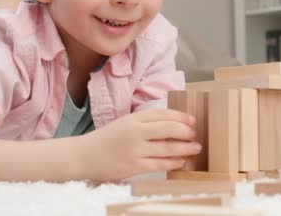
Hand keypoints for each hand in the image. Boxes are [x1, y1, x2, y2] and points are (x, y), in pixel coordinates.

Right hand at [79, 109, 201, 181]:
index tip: (192, 120)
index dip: (180, 116)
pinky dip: (173, 162)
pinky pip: (159, 164)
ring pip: (167, 147)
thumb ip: (145, 123)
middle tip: (195, 135)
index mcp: (133, 119)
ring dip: (184, 148)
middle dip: (186, 132)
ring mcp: (134, 149)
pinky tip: (181, 161)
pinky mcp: (133, 166)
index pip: (162, 114)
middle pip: (168, 128)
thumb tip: (173, 124)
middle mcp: (135, 132)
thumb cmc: (107, 140)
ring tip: (195, 148)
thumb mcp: (125, 124)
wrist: (84, 156)